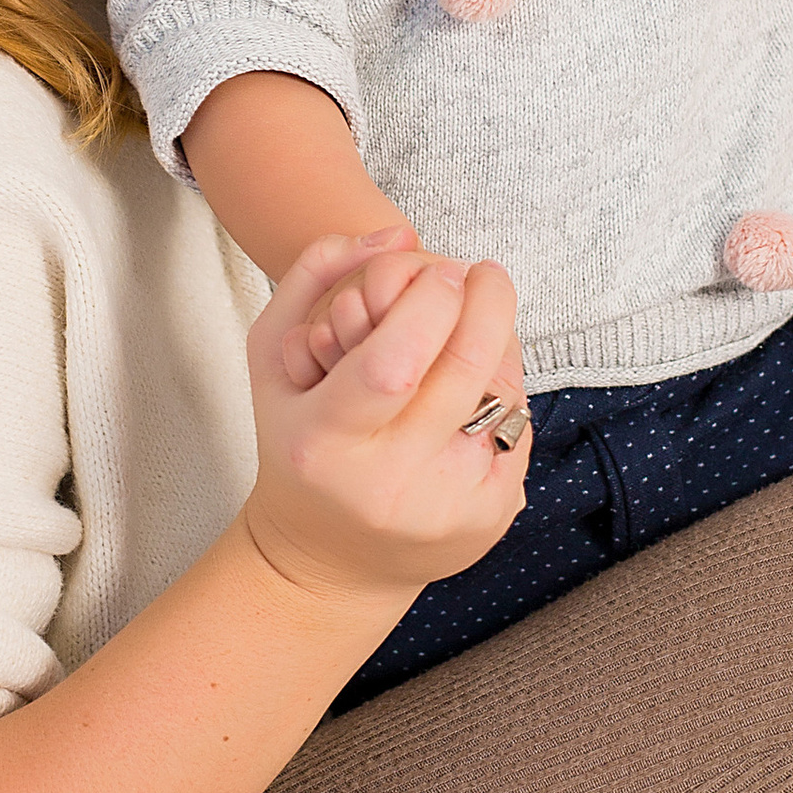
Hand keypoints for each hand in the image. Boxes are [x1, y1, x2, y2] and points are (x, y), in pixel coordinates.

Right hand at [244, 232, 530, 605]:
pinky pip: (518, 429)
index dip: (431, 301)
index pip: (396, 361)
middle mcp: (388, 484)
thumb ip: (313, 274)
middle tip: (483, 275)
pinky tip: (474, 393)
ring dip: (500, 346)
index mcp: (324, 443)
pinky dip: (505, 396)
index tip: (442, 270)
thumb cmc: (298, 442)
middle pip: (466, 368)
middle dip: (487, 301)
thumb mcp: (273, 358)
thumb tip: (398, 231)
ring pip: (505, 395)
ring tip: (472, 334)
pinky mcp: (489, 522)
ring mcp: (445, 509)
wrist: (328, 561)